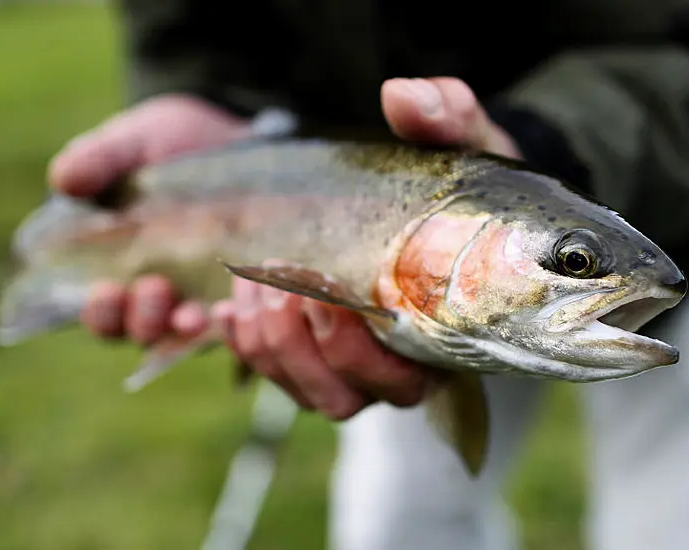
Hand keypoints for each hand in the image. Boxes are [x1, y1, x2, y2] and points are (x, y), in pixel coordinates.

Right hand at [48, 93, 249, 344]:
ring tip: (194, 314)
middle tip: (155, 288)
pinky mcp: (246, 286)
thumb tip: (64, 180)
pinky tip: (234, 306)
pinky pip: (241, 318)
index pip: (103, 315)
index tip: (105, 290)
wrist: (229, 130)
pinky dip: (235, 318)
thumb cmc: (164, 143)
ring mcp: (206, 292)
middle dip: (145, 320)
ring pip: (190, 332)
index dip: (102, 313)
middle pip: (144, 332)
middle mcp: (162, 293)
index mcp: (119, 270)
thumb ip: (97, 159)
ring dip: (187, 327)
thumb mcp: (131, 143)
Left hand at [216, 77, 521, 418]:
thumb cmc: (458, 182)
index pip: (405, 380)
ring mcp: (354, 367)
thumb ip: (447, 118)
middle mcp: (399, 365)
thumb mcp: (462, 143)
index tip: (327, 294)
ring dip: (267, 344)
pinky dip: (245, 347)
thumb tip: (403, 97)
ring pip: (306, 394)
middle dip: (299, 347)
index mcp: (443, 334)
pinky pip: (276, 377)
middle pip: (343, 398)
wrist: (436, 203)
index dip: (356, 351)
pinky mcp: (316, 357)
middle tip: (276, 280)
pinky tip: (226, 306)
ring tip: (251, 280)